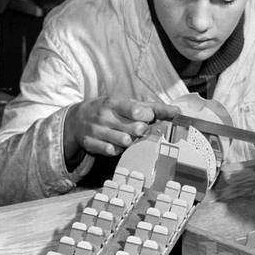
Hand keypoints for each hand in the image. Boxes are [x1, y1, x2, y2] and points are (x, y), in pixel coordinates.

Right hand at [64, 97, 179, 166]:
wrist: (77, 119)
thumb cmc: (109, 110)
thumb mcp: (127, 103)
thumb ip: (153, 107)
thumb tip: (177, 111)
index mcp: (114, 102)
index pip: (136, 110)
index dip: (147, 117)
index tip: (149, 118)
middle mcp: (104, 116)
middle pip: (134, 129)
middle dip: (142, 131)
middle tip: (140, 130)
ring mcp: (96, 130)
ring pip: (124, 142)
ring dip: (131, 142)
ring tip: (128, 137)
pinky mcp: (91, 144)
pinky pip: (111, 151)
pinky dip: (117, 150)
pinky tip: (116, 145)